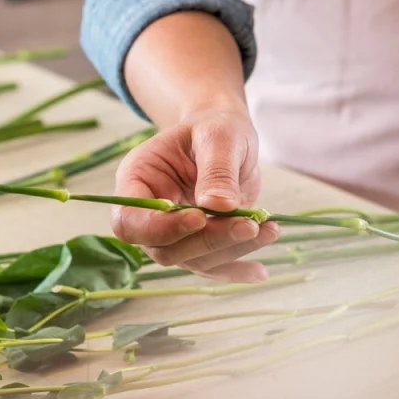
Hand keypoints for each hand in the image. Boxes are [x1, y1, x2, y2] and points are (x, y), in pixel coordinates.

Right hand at [109, 106, 278, 281]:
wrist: (225, 134)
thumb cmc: (215, 127)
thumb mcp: (219, 136)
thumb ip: (216, 170)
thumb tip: (219, 207)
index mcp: (137, 179)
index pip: (130, 221)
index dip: (161, 228)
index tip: (200, 217)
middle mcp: (148, 213)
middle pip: (163, 248)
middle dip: (207, 240)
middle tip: (249, 225)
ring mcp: (172, 232)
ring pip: (191, 260)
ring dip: (230, 251)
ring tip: (268, 231)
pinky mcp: (198, 242)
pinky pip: (211, 265)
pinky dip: (236, 269)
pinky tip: (260, 271)